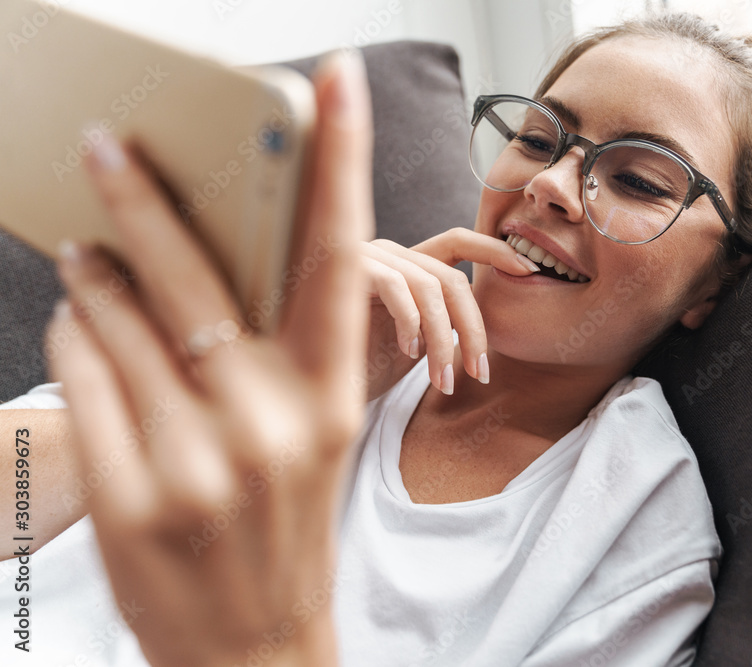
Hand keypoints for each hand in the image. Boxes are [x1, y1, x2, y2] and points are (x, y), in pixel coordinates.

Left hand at [45, 49, 372, 666]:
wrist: (254, 647)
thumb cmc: (281, 528)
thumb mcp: (309, 437)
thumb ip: (275, 349)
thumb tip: (216, 253)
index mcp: (332, 400)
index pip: (338, 260)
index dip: (342, 162)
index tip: (336, 84)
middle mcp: (275, 424)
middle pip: (200, 275)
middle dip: (145, 198)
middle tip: (106, 143)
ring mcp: (203, 462)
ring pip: (123, 321)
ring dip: (95, 274)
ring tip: (87, 255)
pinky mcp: (136, 496)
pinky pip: (85, 375)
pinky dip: (72, 334)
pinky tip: (80, 326)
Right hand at [360, 230, 538, 398]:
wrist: (303, 383)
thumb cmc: (353, 366)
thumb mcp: (410, 347)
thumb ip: (440, 328)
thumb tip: (479, 336)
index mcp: (405, 267)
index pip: (458, 242)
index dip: (495, 249)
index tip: (528, 270)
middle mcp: (386, 254)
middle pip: (451, 276)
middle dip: (475, 327)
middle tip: (480, 372)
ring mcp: (364, 258)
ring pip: (428, 285)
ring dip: (444, 339)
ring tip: (443, 380)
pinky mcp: (343, 270)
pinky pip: (395, 286)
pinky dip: (410, 322)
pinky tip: (407, 354)